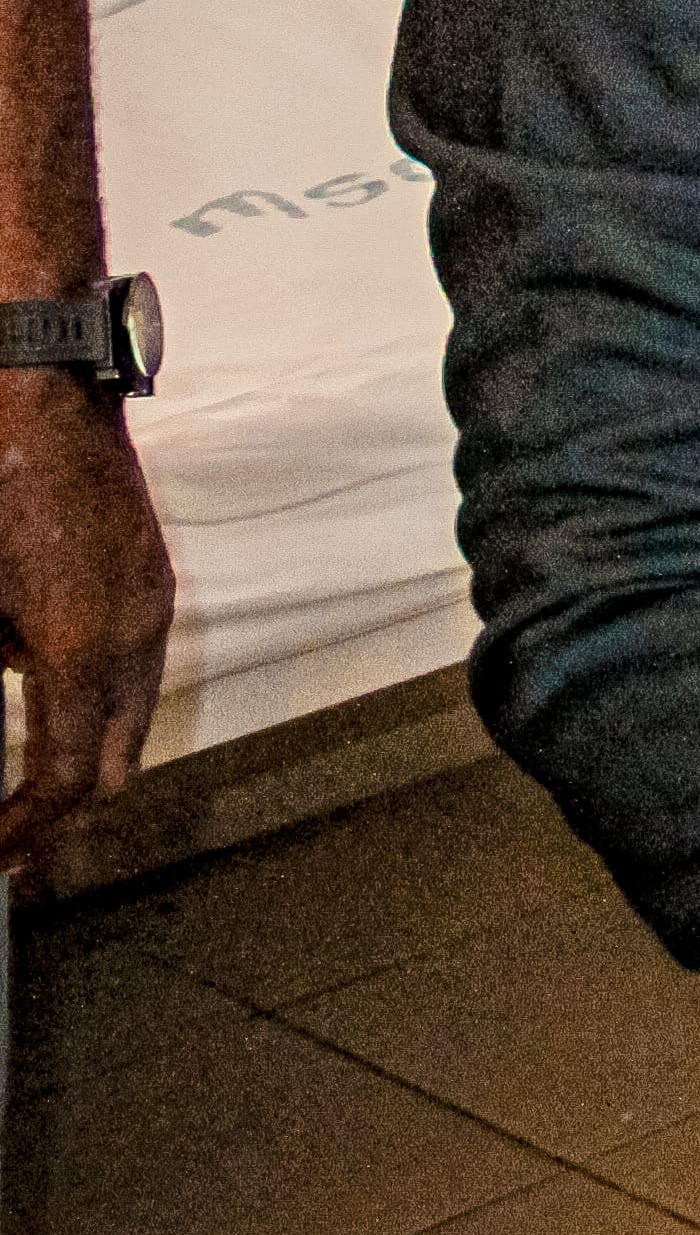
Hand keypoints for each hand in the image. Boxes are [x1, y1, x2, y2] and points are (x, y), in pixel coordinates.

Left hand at [0, 379, 172, 874]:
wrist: (40, 394)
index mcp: (78, 646)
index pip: (68, 778)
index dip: (26, 831)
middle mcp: (131, 635)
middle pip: (118, 766)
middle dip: (63, 813)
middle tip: (10, 840)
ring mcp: (150, 604)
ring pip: (131, 717)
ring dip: (83, 755)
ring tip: (26, 780)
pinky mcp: (150, 579)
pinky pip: (133, 670)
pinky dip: (95, 703)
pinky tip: (44, 693)